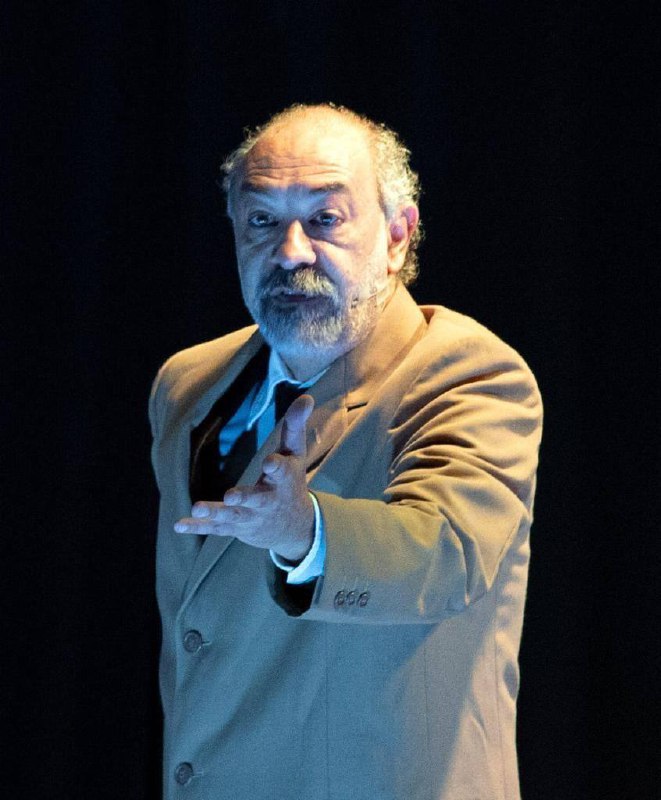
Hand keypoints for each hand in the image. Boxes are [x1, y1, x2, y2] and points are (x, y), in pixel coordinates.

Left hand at [175, 394, 315, 561]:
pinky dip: (198, 528)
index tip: (270, 462)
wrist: (293, 527)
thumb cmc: (291, 482)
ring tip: (197, 507)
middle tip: (230, 496)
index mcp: (283, 481)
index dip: (277, 466)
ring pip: (232, 517)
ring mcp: (250, 517)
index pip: (283, 472)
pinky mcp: (235, 527)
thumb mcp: (296, 454)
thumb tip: (307, 397)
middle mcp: (267, 501)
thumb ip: (295, 426)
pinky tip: (180, 525)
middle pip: (256, 500)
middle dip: (243, 498)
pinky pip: (215, 529)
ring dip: (215, 512)